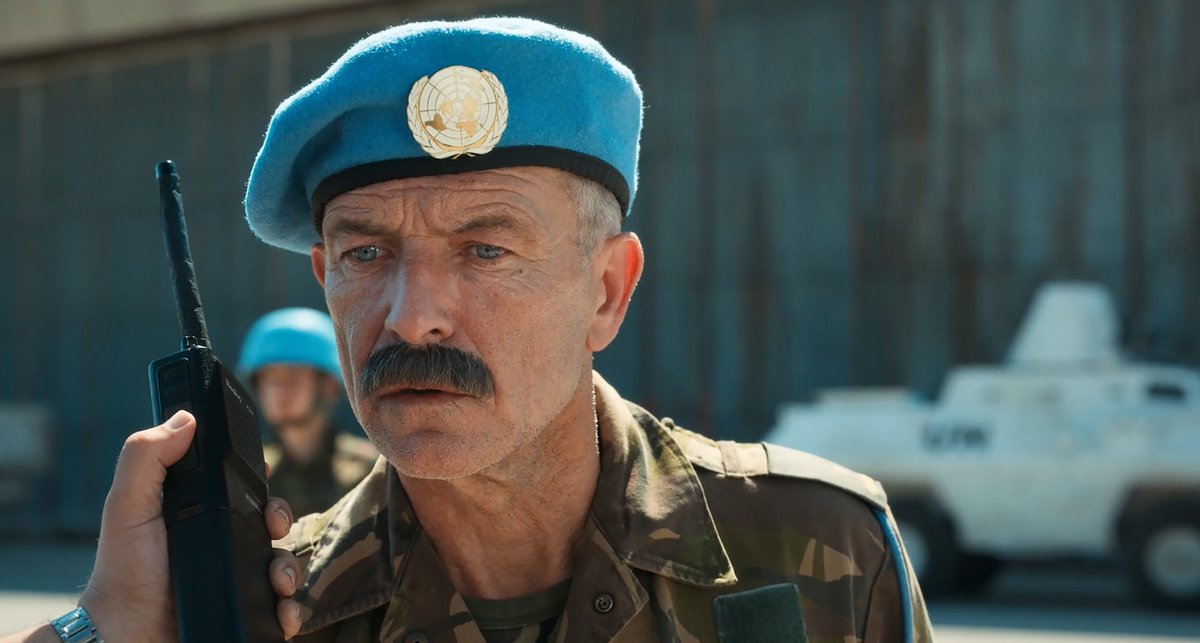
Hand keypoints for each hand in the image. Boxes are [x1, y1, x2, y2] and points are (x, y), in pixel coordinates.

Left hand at [77, 411, 302, 640]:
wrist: (126, 633)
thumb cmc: (122, 571)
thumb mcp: (128, 506)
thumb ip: (146, 457)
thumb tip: (186, 418)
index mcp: (200, 512)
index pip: (242, 487)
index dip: (259, 480)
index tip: (263, 477)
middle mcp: (223, 541)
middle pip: (273, 521)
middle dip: (282, 520)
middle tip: (273, 528)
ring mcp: (237, 577)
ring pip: (285, 563)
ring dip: (291, 568)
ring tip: (277, 580)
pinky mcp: (247, 611)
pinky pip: (284, 607)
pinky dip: (291, 608)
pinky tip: (281, 610)